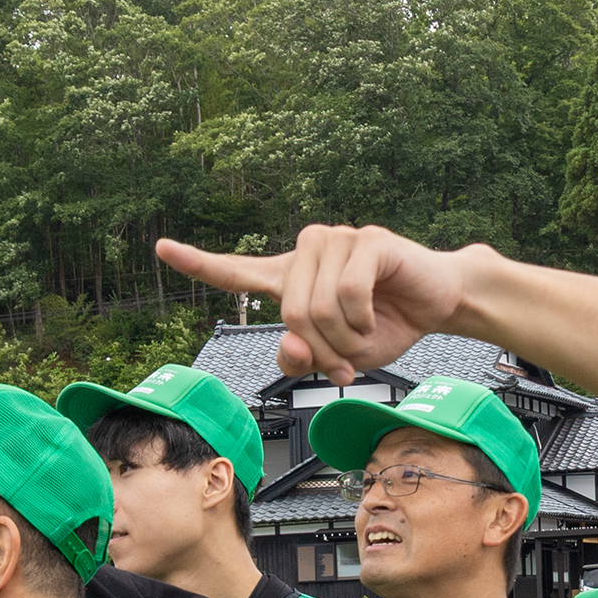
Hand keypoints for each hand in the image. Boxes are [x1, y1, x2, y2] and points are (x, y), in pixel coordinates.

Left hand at [155, 227, 473, 382]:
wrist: (435, 304)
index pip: (236, 270)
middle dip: (322, 348)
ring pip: (317, 306)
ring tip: (364, 332)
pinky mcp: (366, 240)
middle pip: (289, 313)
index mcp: (290, 277)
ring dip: (345, 337)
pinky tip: (377, 310)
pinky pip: (348, 293)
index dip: (198, 263)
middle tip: (344, 358)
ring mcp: (336, 239)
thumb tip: (288, 345)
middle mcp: (306, 251)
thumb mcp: (336, 356)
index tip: (162, 249)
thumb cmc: (382, 325)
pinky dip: (363, 319)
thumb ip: (301, 357)